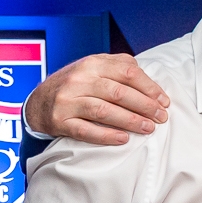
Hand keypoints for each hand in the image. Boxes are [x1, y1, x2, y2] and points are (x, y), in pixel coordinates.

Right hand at [25, 54, 169, 144]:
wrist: (37, 101)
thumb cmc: (76, 85)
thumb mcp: (94, 67)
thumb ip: (119, 66)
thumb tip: (149, 79)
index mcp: (91, 64)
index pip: (128, 73)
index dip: (150, 88)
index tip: (164, 101)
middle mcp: (78, 80)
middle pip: (119, 93)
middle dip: (145, 106)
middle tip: (161, 117)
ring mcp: (67, 101)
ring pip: (104, 111)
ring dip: (130, 121)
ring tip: (149, 128)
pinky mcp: (59, 121)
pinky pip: (85, 130)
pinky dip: (106, 135)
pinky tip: (124, 139)